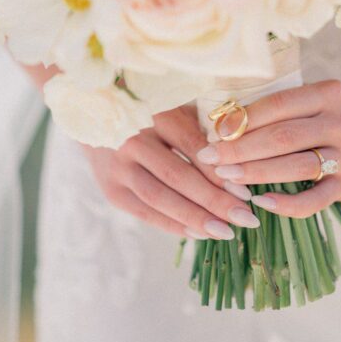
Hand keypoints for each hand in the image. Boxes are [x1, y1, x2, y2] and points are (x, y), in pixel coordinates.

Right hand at [81, 104, 262, 239]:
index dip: (220, 172)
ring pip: (159, 198)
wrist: (93, 118)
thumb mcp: (176, 108)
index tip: (247, 193)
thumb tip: (239, 164)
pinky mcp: (111, 189)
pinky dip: (173, 224)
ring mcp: (117, 166)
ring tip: (224, 232)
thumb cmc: (150, 111)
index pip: (192, 147)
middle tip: (245, 218)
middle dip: (214, 200)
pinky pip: (145, 212)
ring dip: (194, 217)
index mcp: (153, 113)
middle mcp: (131, 139)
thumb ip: (203, 129)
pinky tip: (198, 233)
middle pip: (177, 175)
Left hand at [196, 79, 340, 217]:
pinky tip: (260, 202)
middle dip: (239, 149)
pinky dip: (287, 203)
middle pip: (282, 137)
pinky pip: (316, 199)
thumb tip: (224, 121)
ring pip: (295, 167)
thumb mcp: (319, 96)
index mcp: (329, 94)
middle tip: (208, 156)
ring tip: (224, 176)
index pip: (277, 105)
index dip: (241, 119)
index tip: (212, 130)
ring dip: (255, 173)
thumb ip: (283, 106)